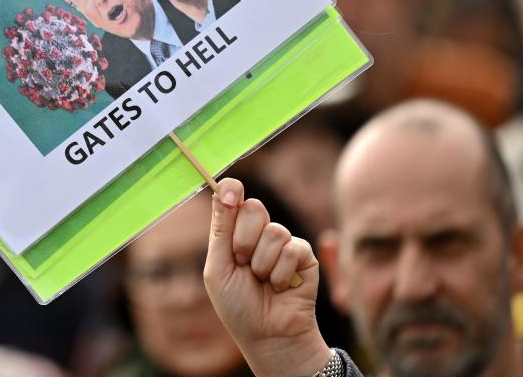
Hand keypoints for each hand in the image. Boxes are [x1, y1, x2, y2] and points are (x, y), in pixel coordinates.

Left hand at [204, 178, 330, 376]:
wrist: (267, 335)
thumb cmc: (237, 305)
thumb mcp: (219, 268)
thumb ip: (221, 229)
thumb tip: (223, 187)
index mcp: (232, 234)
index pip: (232, 199)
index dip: (232, 190)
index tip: (231, 191)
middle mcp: (257, 234)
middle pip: (254, 208)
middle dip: (244, 239)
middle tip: (242, 263)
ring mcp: (282, 243)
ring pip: (273, 231)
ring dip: (262, 263)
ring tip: (262, 281)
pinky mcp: (303, 255)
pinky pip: (291, 249)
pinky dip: (281, 273)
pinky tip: (280, 287)